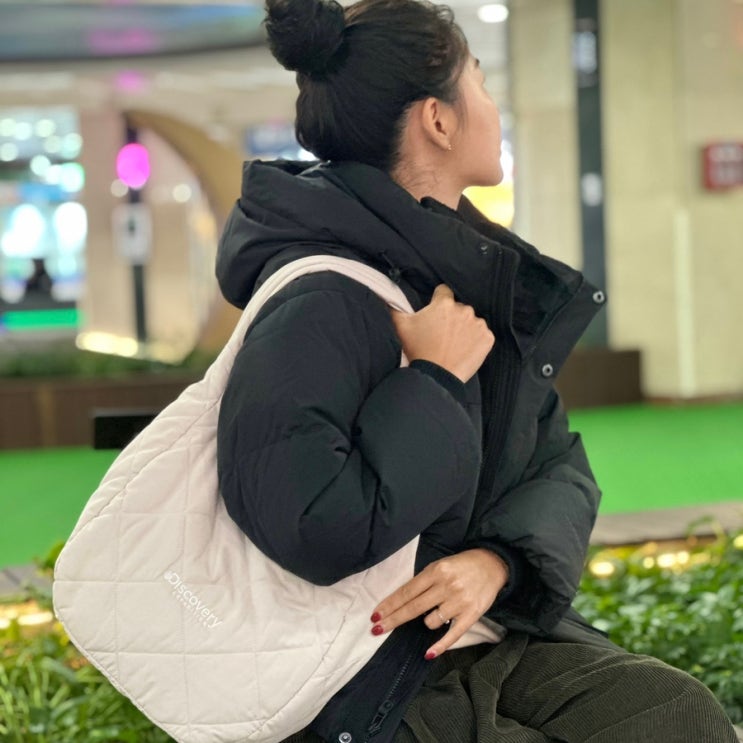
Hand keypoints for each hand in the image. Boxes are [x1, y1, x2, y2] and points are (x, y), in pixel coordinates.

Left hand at [369, 549, 508, 659]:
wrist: (492, 564)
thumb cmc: (461, 566)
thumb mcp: (440, 566)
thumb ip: (423, 582)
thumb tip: (402, 602)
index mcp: (436, 571)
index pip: (407, 592)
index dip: (390, 605)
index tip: (375, 615)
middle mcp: (446, 586)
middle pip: (413, 608)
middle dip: (393, 620)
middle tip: (376, 629)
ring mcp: (459, 602)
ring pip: (431, 621)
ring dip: (427, 621)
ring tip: (438, 611)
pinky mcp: (471, 615)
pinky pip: (452, 634)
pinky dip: (439, 646)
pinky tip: (428, 654)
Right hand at [391, 285, 494, 382]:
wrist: (436, 377)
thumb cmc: (418, 350)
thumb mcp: (400, 327)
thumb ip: (394, 307)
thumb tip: (386, 296)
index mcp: (444, 303)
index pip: (443, 292)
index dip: (437, 301)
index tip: (434, 315)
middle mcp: (464, 309)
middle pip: (458, 308)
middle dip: (451, 317)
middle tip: (441, 334)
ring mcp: (478, 324)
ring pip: (471, 321)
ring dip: (464, 329)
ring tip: (453, 344)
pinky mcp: (487, 338)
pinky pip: (482, 334)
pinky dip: (476, 340)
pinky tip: (464, 350)